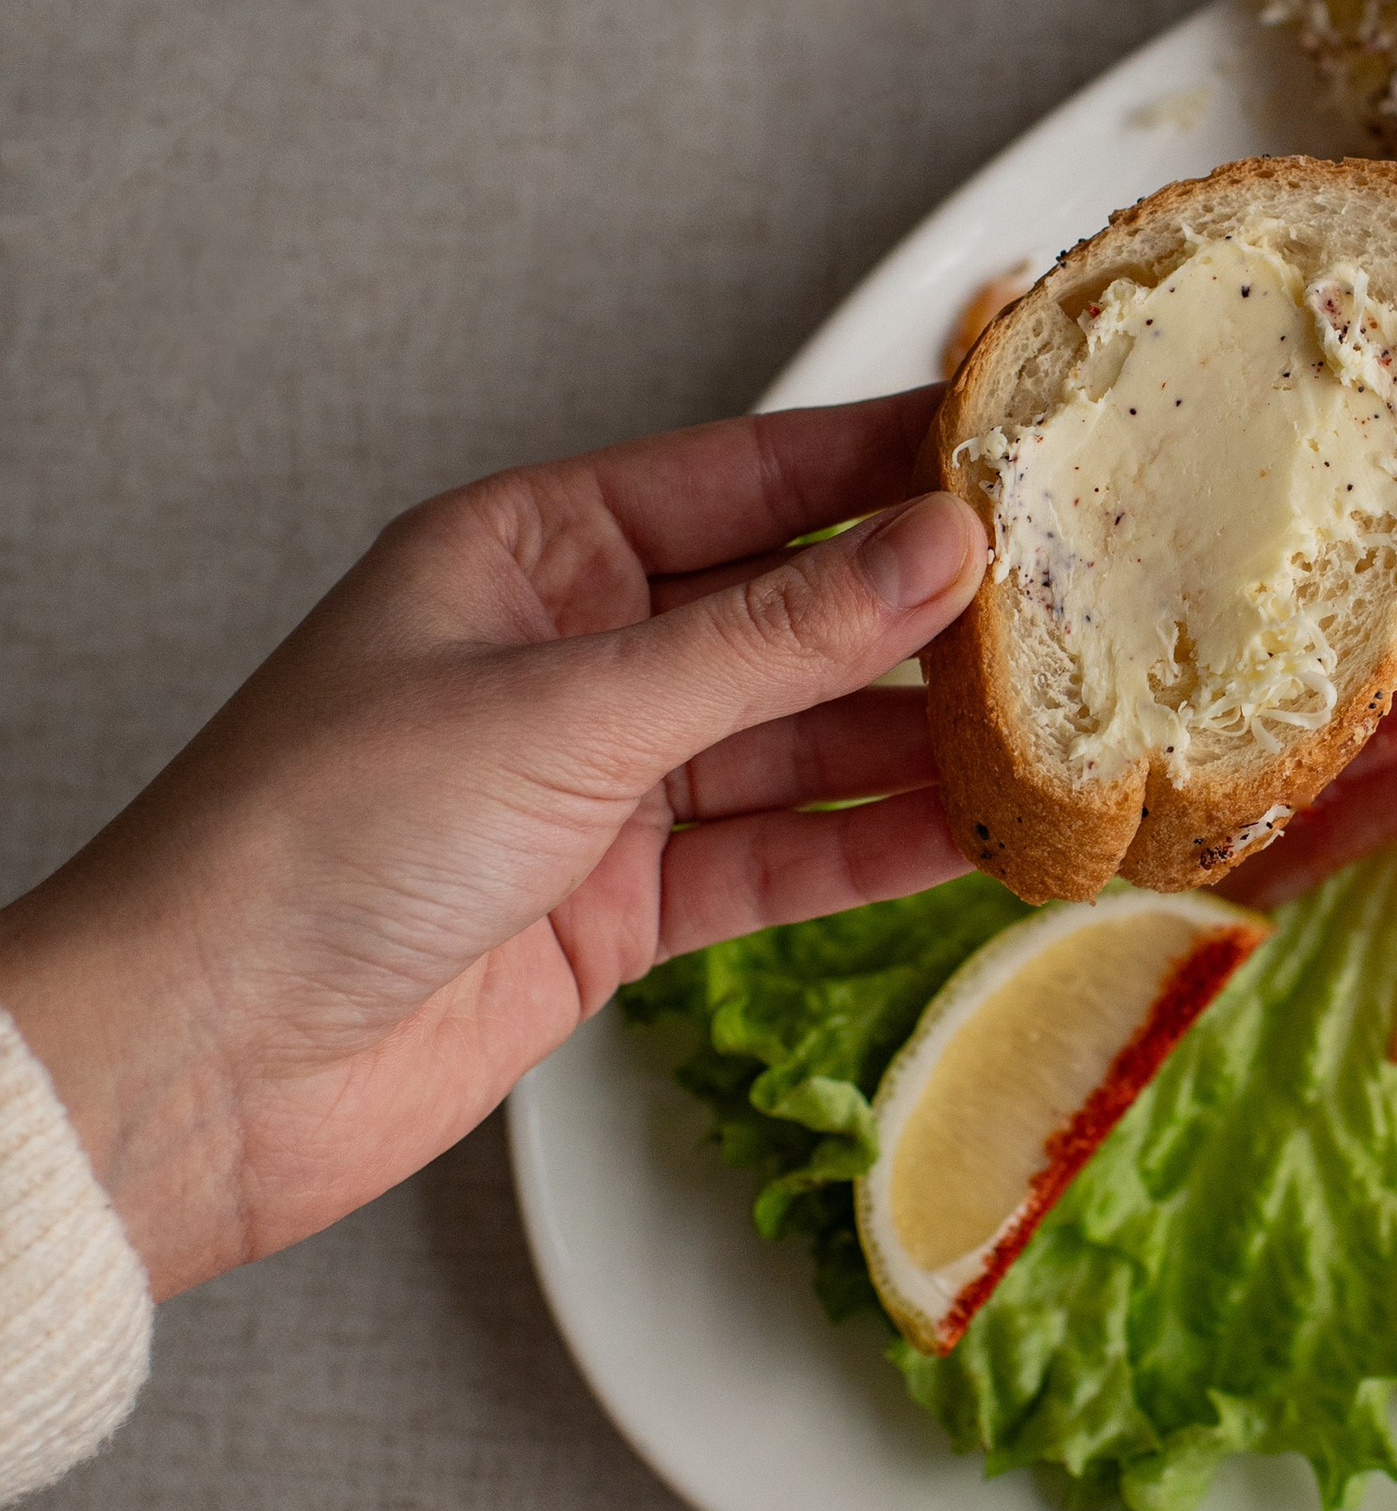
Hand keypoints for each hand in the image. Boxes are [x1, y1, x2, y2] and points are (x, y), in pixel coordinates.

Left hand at [0, 393, 983, 1295]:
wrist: (199, 1066)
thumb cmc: (309, 844)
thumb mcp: (565, 713)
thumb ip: (769, 642)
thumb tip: (938, 553)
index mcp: (528, 547)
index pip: (751, 476)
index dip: (890, 462)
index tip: (1025, 445)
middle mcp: (571, 651)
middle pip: (791, 610)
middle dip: (929, 612)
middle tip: (1082, 598)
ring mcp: (597, 781)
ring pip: (798, 739)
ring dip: (919, 740)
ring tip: (1062, 726)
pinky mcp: (616, 904)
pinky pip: (776, 855)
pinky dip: (870, 849)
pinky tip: (974, 835)